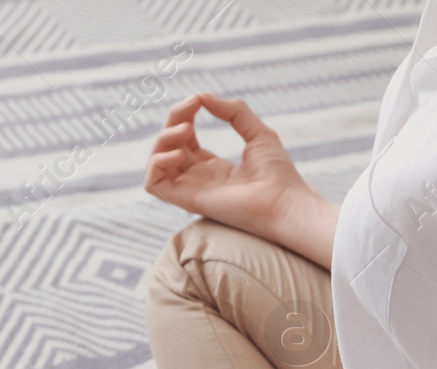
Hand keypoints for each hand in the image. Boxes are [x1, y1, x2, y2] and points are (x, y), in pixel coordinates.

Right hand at [144, 93, 337, 267]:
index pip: (184, 137)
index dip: (185, 114)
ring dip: (163, 139)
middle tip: (193, 105)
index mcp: (212, 166)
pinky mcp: (186, 200)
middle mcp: (196, 178)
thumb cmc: (277, 173)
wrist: (284, 202)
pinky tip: (182, 154)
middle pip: (167, 144)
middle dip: (174, 118)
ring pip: (155, 162)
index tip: (198, 99)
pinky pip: (152, 183)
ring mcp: (190, 189)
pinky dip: (157, 163)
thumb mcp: (256, 131)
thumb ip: (232, 111)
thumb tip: (202, 97)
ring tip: (188, 130)